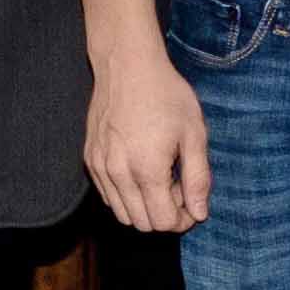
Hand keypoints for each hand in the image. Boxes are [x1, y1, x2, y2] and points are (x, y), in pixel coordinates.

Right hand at [88, 48, 210, 230]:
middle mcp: (119, 174)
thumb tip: (200, 214)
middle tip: (178, 187)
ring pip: (122, 215)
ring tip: (160, 178)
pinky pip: (108, 196)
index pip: (165, 222)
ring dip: (145, 208)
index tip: (193, 202)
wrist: (127, 65)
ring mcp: (100, 168)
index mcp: (148, 170)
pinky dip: (126, 195)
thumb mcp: (194, 134)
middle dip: (165, 215)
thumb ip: (198, 178)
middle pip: (142, 224)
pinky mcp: (90, 159)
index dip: (184, 219)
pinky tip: (140, 169)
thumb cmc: (165, 95)